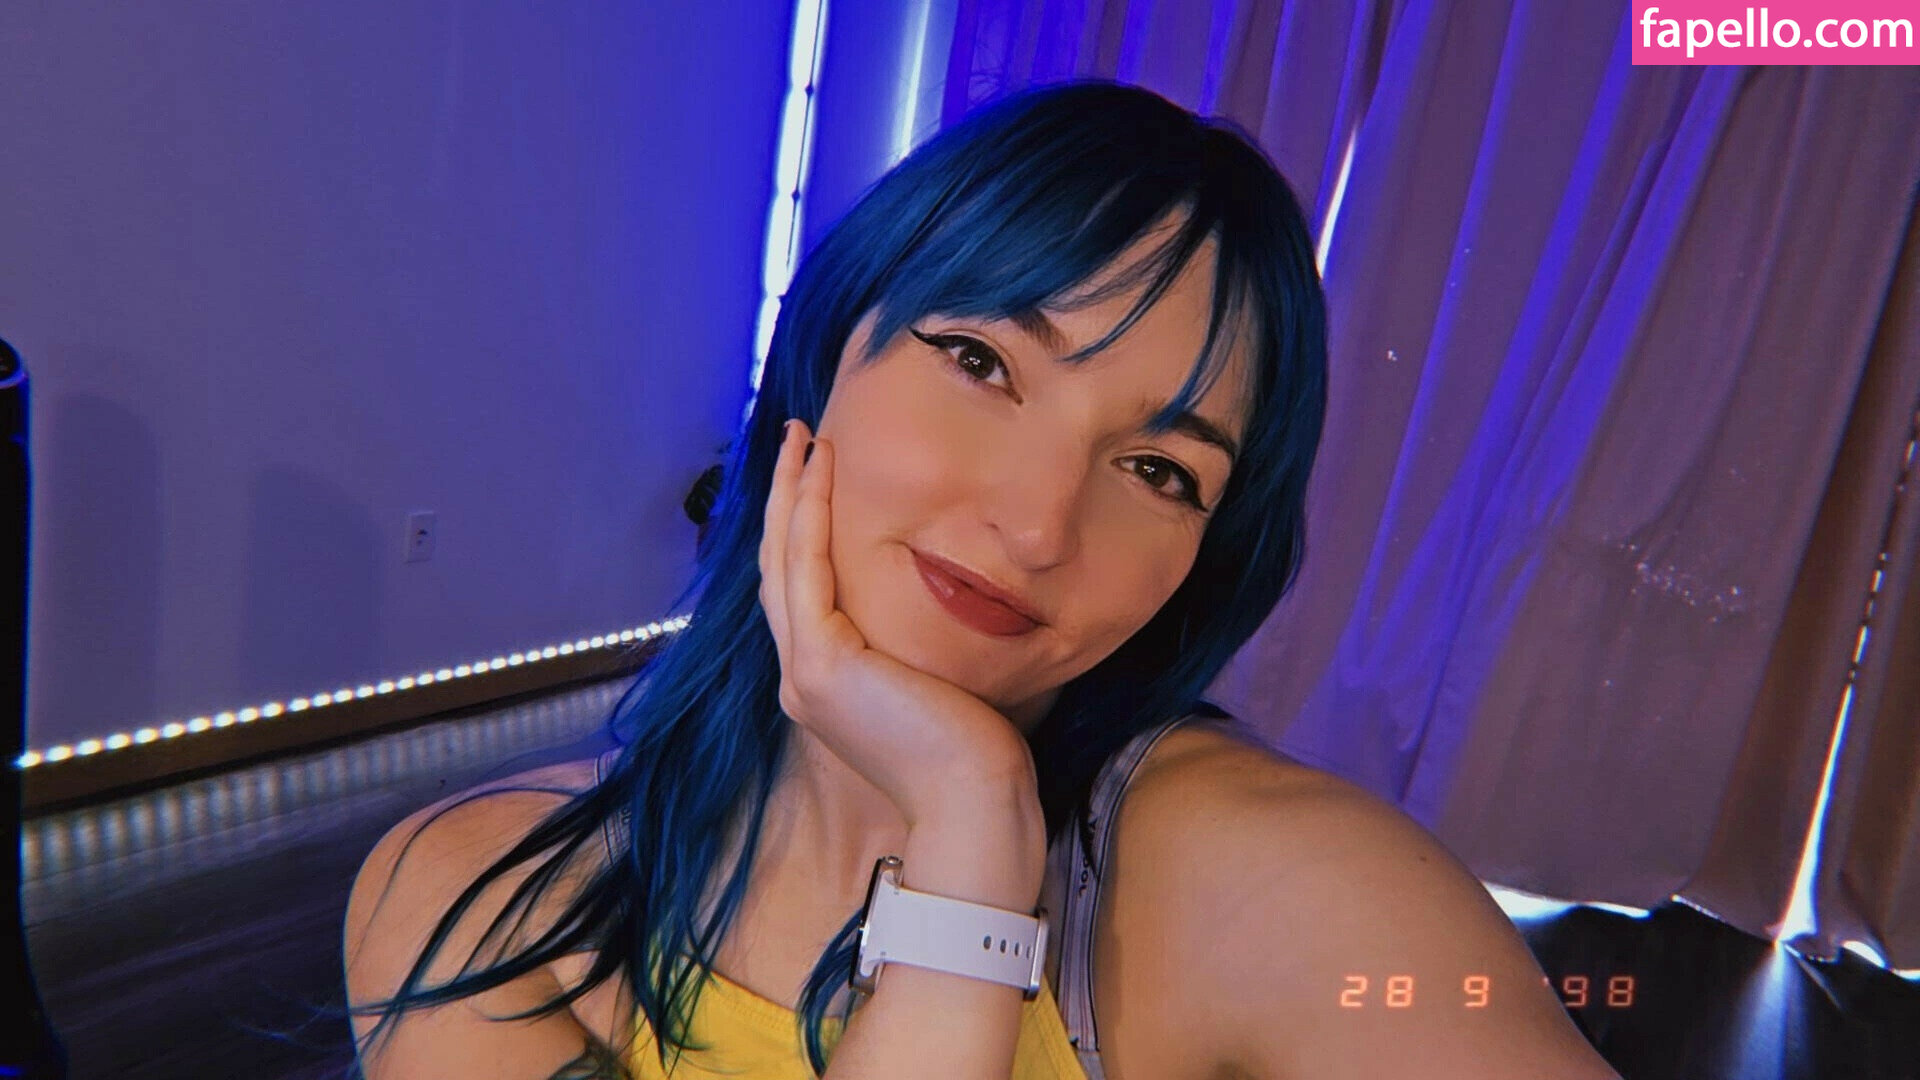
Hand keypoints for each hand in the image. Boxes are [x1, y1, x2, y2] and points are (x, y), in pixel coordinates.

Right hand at [758, 420, 1042, 833]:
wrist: (974, 799)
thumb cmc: (972, 752)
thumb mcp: (933, 681)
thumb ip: (914, 643)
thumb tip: (943, 596)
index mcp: (827, 685)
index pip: (802, 592)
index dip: (801, 530)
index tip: (815, 475)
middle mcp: (803, 678)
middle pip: (780, 568)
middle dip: (787, 498)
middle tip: (795, 438)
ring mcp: (805, 673)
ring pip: (783, 562)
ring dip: (791, 494)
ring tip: (801, 438)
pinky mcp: (823, 664)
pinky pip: (806, 573)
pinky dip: (808, 517)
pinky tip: (819, 473)